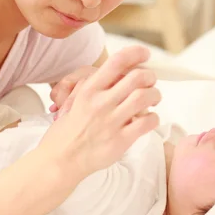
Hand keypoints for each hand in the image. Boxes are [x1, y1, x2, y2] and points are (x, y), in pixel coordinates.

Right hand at [40, 46, 161, 177]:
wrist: (60, 161)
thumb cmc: (66, 132)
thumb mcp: (74, 101)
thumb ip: (94, 87)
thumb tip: (118, 74)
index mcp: (89, 90)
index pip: (117, 61)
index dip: (136, 53)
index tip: (145, 54)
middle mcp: (101, 103)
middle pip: (138, 77)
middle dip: (150, 76)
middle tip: (150, 81)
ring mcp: (112, 122)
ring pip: (145, 97)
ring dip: (155, 95)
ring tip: (153, 99)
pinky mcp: (121, 140)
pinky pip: (147, 122)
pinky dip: (154, 118)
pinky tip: (148, 120)